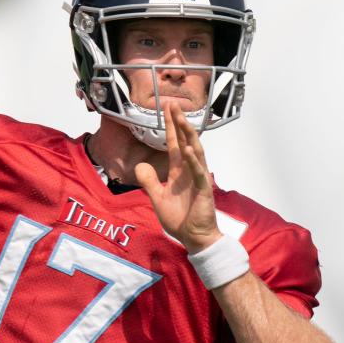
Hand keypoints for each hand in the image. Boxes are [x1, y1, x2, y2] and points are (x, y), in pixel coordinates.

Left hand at [134, 101, 222, 252]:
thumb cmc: (180, 219)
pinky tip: (189, 149)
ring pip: (195, 151)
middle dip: (179, 123)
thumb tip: (140, 165)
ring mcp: (198, 179)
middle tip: (173, 104)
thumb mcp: (158, 198)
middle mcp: (189, 171)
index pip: (174, 144)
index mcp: (178, 171)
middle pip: (185, 141)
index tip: (167, 109)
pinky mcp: (204, 190)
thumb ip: (149, 181)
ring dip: (189, 135)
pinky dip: (194, 160)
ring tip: (182, 119)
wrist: (194, 238)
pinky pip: (199, 172)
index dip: (170, 127)